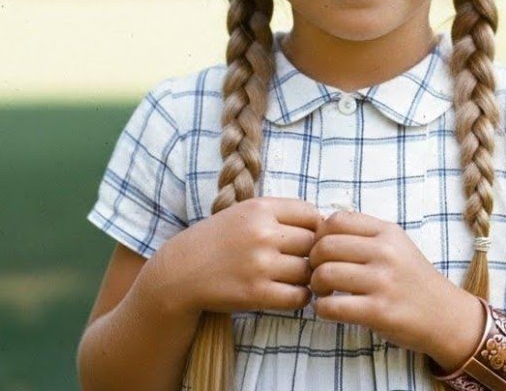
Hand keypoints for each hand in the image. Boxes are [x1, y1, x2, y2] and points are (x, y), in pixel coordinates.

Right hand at [147, 196, 320, 316]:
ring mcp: (260, 264)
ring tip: (295, 278)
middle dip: (312, 254)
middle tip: (303, 261)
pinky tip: (288, 292)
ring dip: (306, 277)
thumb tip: (325, 223)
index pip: (311, 214)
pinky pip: (298, 296)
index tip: (306, 238)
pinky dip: (299, 297)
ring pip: (308, 271)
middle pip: (314, 243)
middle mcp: (262, 233)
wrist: (180, 273)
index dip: (315, 228)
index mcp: (260, 208)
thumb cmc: (218, 241)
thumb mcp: (244, 213)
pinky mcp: (256, 293)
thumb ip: (279, 214)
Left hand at [307, 209, 467, 355]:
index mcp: (388, 232)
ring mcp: (383, 282)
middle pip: (324, 246)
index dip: (319, 235)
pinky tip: (330, 309)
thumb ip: (365, 235)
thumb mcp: (397, 246)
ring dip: (315, 285)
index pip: (336, 220)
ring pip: (324, 274)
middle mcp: (386, 253)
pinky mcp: (378, 312)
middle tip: (318, 273)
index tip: (323, 250)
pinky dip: (322, 309)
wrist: (446, 316)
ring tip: (324, 292)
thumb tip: (321, 229)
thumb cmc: (414, 280)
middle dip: (312, 261)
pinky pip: (330, 306)